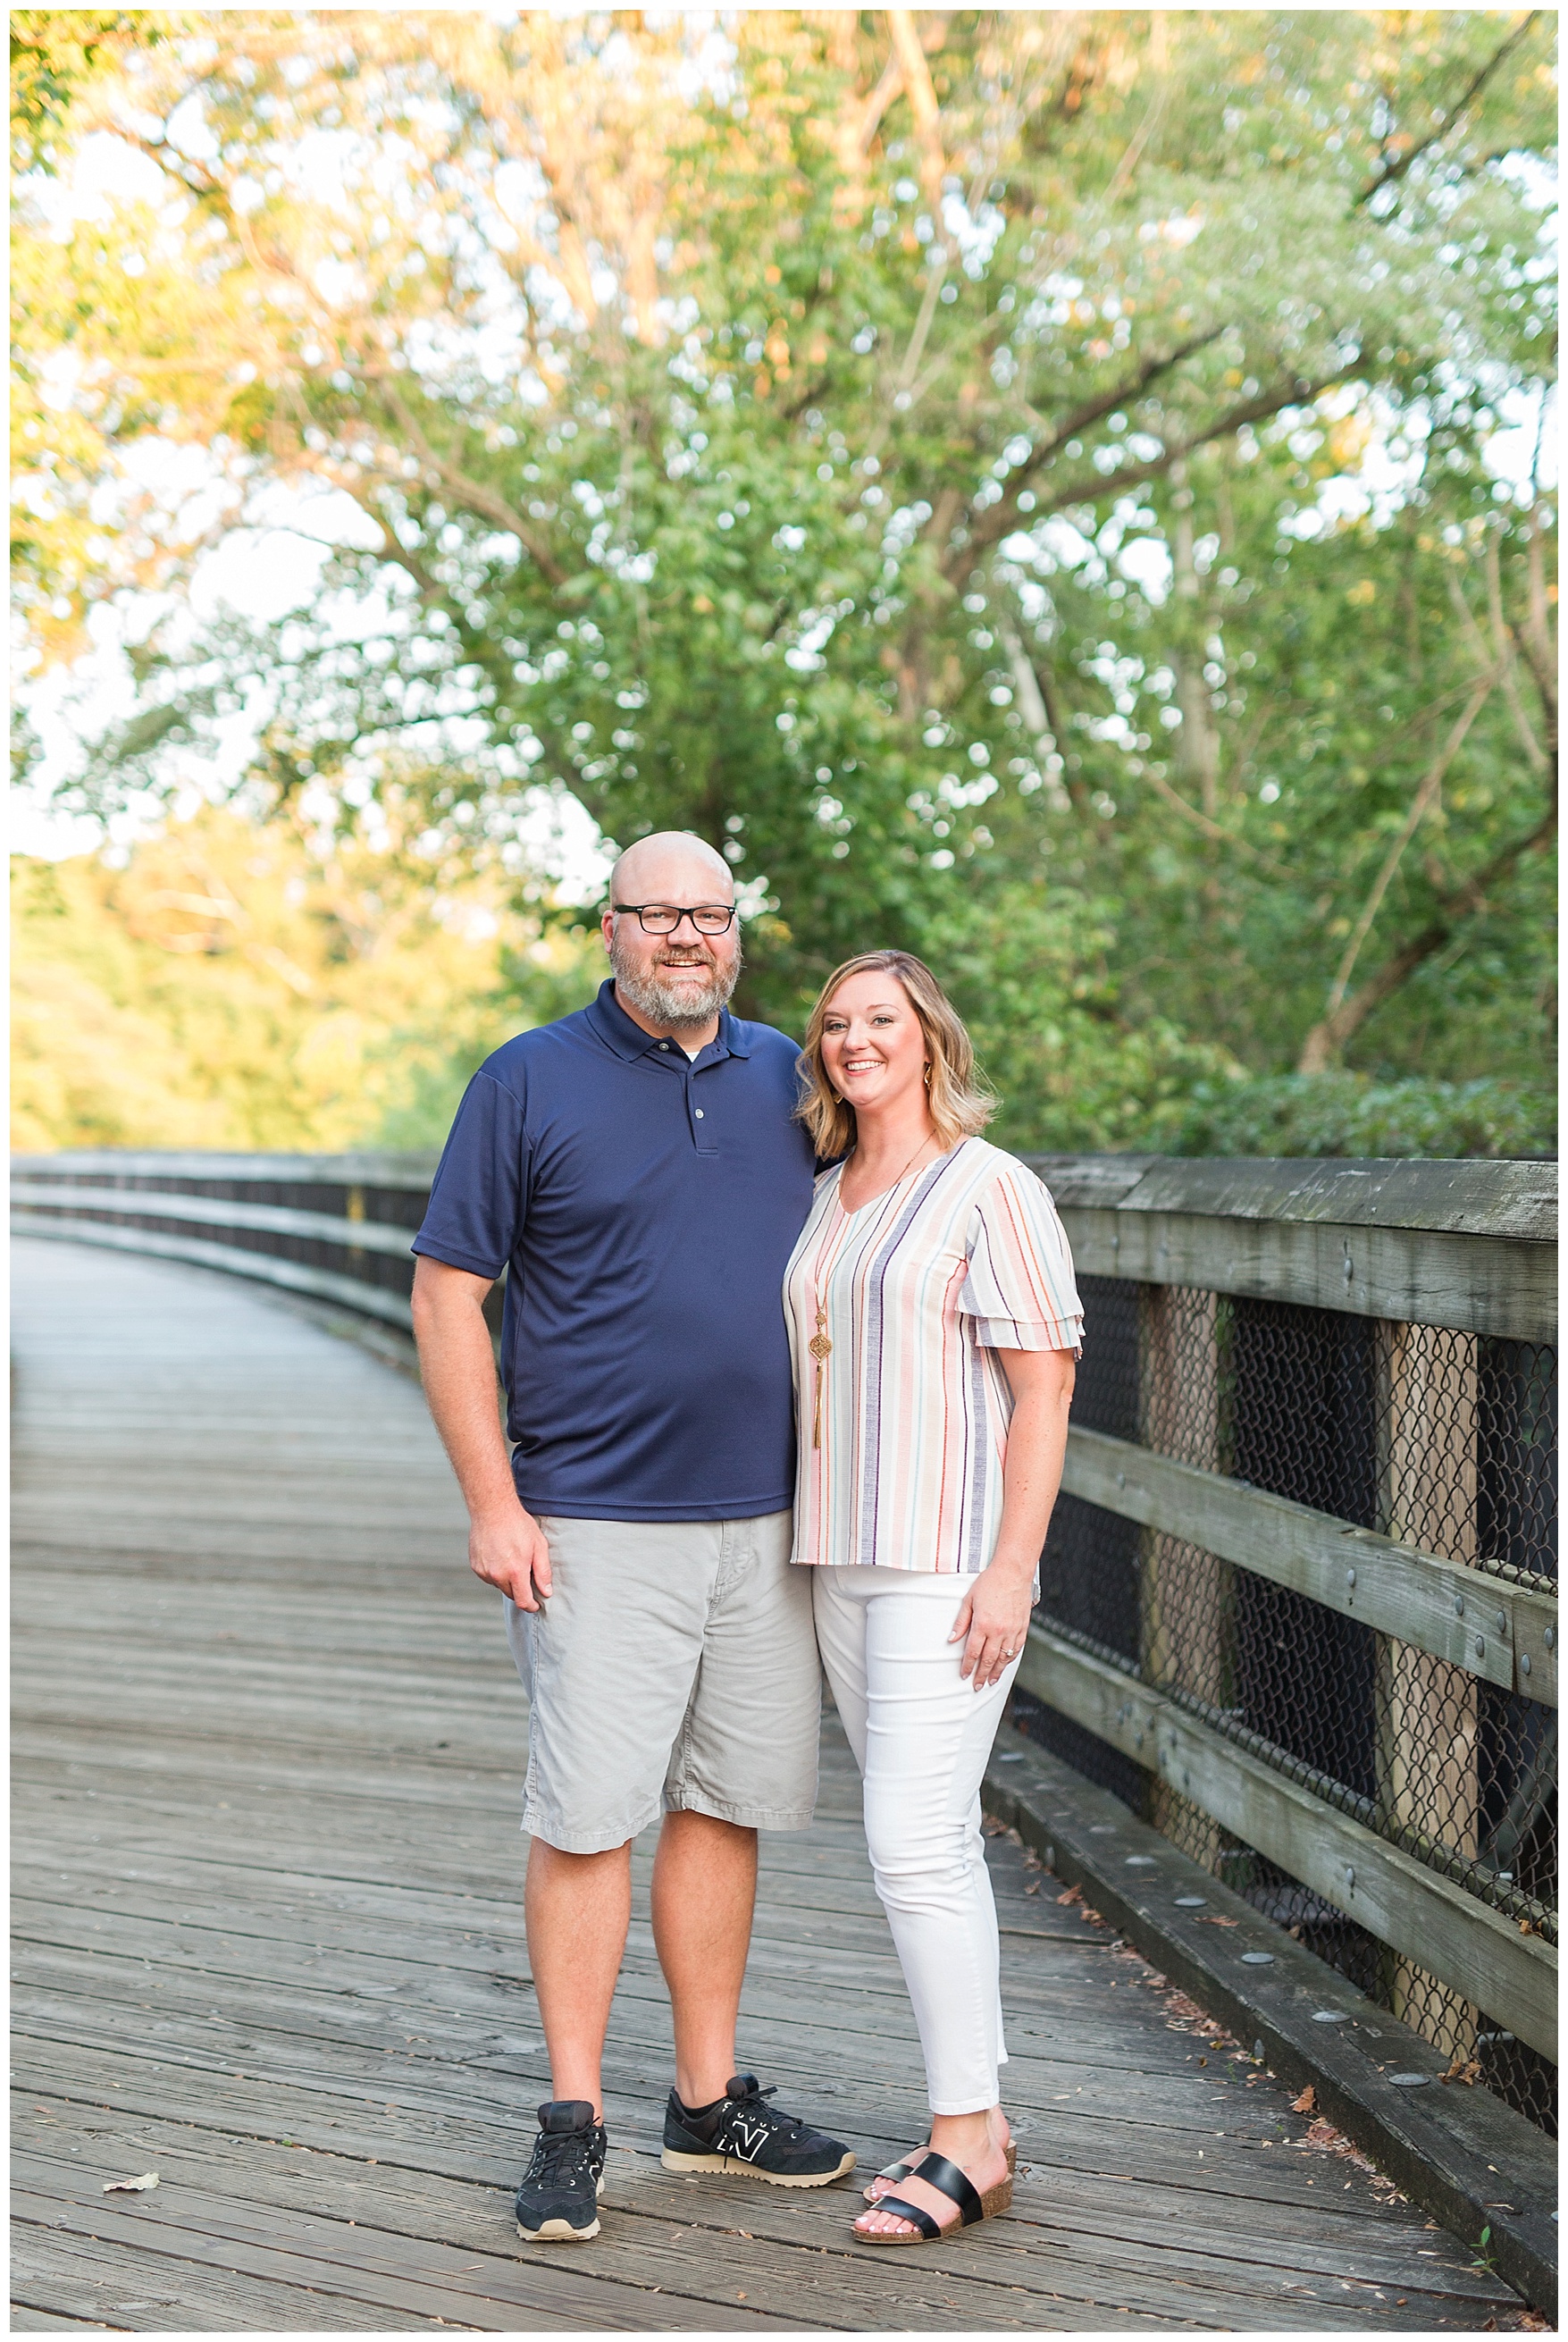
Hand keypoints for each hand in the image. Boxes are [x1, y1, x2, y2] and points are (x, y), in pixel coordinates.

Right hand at [469, 1501, 552, 1610]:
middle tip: (527, 1572)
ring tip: (512, 1558)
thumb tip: (546, 1592)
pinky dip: (496, 1572)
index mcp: (515, 1572)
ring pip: (499, 1585)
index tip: (536, 1604)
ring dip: (507, 1579)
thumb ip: (543, 1572)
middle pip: (511, 1594)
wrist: (493, 1509)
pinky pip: (489, 1576)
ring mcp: (484, 1571)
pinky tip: (500, 1555)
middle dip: (521, 1589)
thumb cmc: (518, 1525)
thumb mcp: (539, 1546)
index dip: (531, 1606)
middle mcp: (497, 1575)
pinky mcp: (475, 1566)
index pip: (523, 1601)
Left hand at [949, 1564, 1033, 1689]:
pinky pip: (1017, 1649)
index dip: (968, 1666)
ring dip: (997, 1671)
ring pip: (1004, 1658)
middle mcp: (999, 1631)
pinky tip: (1006, 1664)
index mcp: (983, 1624)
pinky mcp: (1023, 1627)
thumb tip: (952, 1639)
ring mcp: (1013, 1630)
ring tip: (991, 1681)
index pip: (973, 1652)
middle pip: (989, 1659)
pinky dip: (1011, 1659)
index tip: (964, 1675)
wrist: (1013, 1572)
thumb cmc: (989, 1582)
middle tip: (977, 1686)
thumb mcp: (969, 1600)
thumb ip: (961, 1622)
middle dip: (982, 1675)